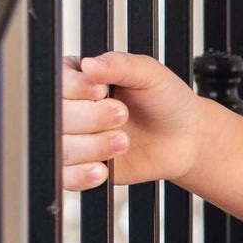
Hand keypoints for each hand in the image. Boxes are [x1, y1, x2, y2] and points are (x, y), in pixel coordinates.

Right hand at [61, 51, 202, 191]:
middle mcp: (71, 110)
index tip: (102, 91)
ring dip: (93, 146)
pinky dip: (83, 174)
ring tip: (123, 141)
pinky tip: (104, 168)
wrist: (185, 137)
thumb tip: (87, 64)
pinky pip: (65, 177)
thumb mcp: (148, 73)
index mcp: (79, 80)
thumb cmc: (165, 100)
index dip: (78, 90)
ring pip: (62, 148)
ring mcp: (74, 140)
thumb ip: (118, 65)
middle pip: (58, 118)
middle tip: (122, 114)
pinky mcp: (80, 168)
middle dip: (92, 118)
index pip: (57, 84)